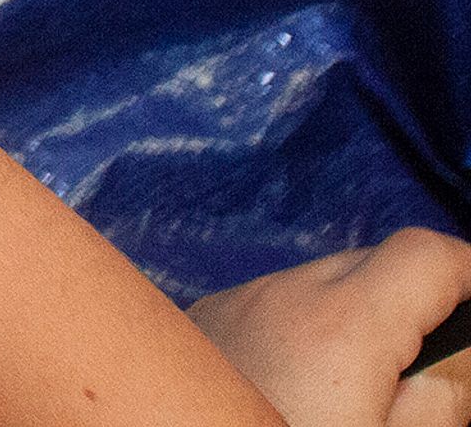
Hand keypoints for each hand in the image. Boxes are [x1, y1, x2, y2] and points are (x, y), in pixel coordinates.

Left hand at [190, 231, 470, 426]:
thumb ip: (442, 394)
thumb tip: (463, 355)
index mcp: (344, 323)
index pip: (426, 253)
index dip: (467, 274)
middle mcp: (282, 295)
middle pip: (372, 265)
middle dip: (413, 305)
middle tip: (426, 370)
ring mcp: (235, 303)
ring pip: (319, 286)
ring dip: (354, 320)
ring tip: (362, 389)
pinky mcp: (203, 322)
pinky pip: (271, 306)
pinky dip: (302, 332)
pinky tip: (301, 388)